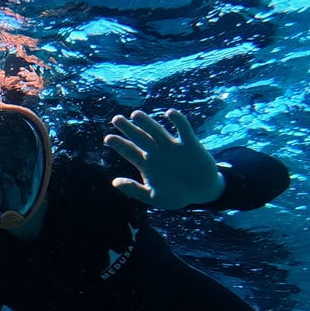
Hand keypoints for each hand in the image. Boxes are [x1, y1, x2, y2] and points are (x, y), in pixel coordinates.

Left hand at [104, 109, 224, 209]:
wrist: (202, 193)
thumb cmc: (177, 196)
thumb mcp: (153, 197)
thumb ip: (134, 190)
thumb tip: (114, 182)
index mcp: (146, 164)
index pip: (129, 151)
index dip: (119, 144)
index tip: (107, 138)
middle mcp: (157, 152)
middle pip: (140, 137)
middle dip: (128, 128)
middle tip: (116, 119)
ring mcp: (172, 147)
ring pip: (157, 131)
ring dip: (147, 123)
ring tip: (136, 115)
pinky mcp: (190, 144)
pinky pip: (183, 129)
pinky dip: (178, 121)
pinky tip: (170, 113)